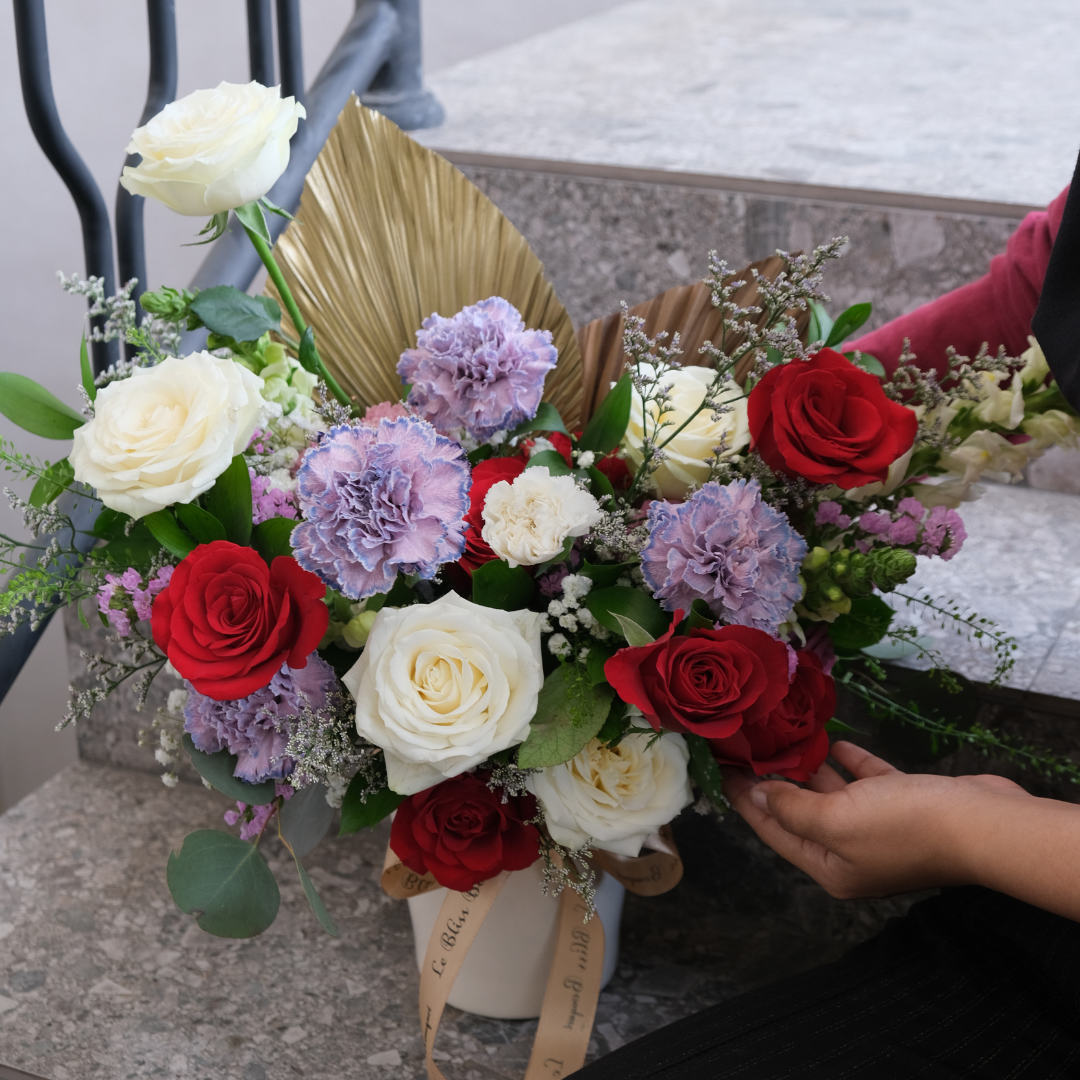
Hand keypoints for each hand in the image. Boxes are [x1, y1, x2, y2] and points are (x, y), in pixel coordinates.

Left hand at [722, 741, 1029, 899]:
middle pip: (801, 813)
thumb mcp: (834, 820)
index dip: (747, 800)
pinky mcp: (907, 805)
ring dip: (811, 769)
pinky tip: (833, 741)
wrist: (983, 823)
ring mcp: (881, 830)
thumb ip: (792, 809)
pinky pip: (867, 782)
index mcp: (830, 868)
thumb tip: (759, 797)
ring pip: (834, 795)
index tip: (724, 769)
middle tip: (749, 745)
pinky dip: (850, 764)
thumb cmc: (904, 825)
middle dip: (776, 781)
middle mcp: (852, 853)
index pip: (775, 831)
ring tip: (783, 738)